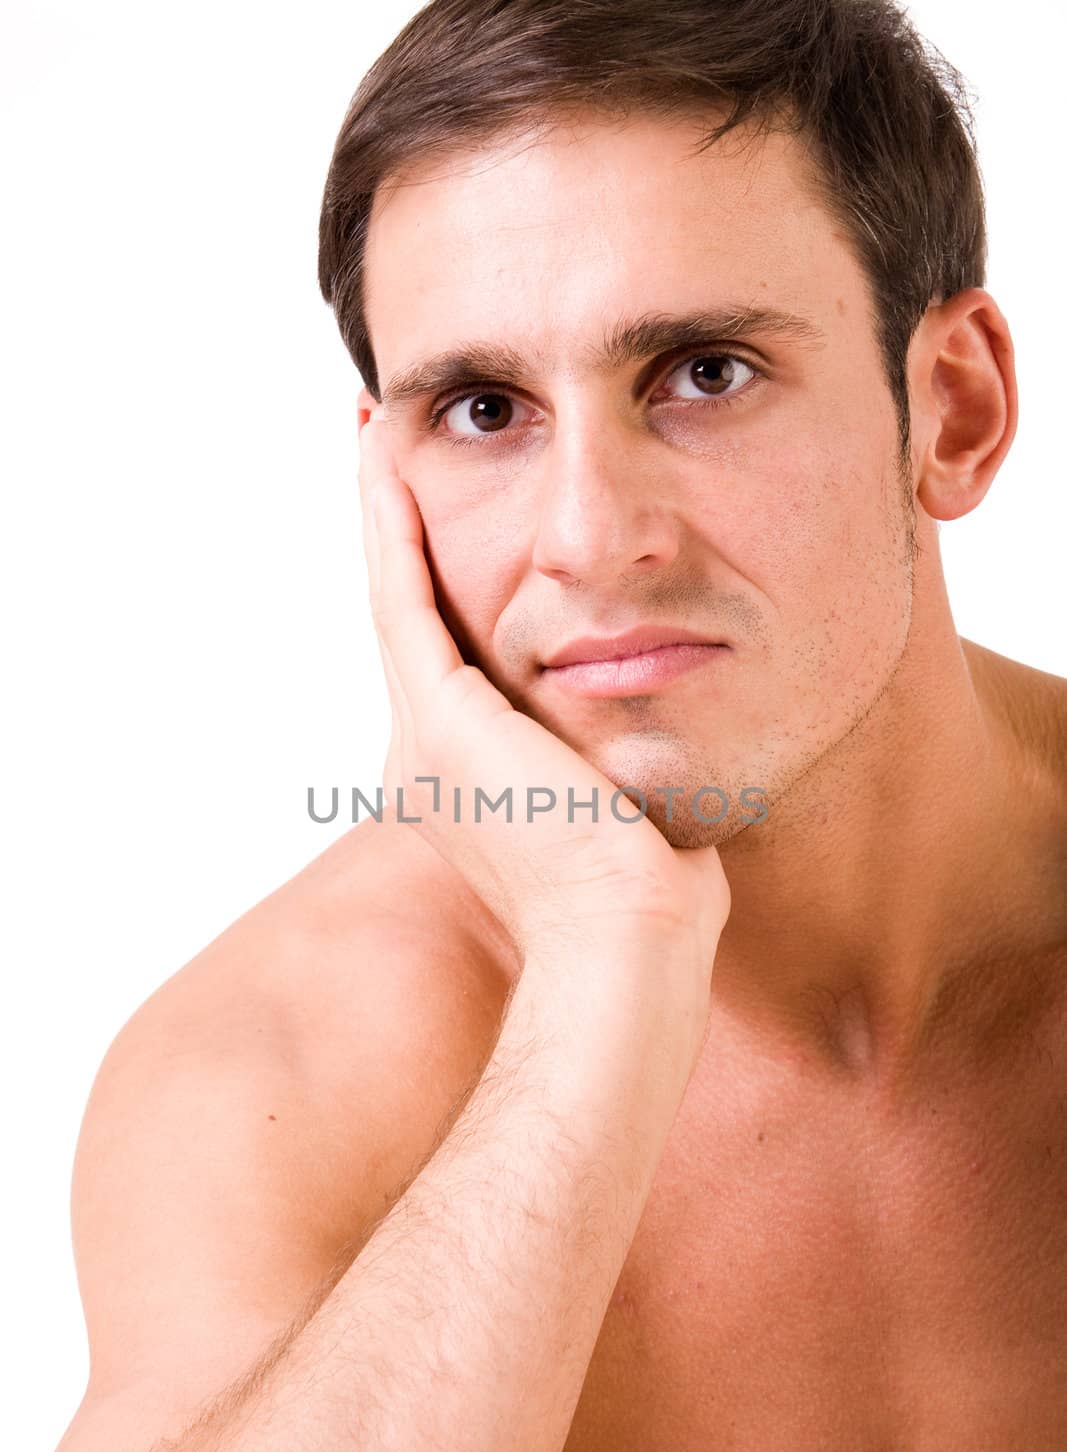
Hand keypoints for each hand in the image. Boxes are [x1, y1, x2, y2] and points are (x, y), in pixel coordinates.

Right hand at [357, 409, 730, 963]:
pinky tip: (384, 464)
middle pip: (412, 619)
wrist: (626, 942)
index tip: (442, 519)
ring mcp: (427, 740)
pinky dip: (390, 529)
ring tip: (374, 439)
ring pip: (397, 598)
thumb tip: (672, 720)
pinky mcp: (441, 719)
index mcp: (474, 780)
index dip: (441, 583)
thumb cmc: (650, 894)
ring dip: (385, 515)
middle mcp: (433, 758)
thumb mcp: (631, 804)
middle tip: (385, 454)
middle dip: (399, 535)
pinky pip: (403, 598)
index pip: (451, 658)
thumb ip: (626, 753)